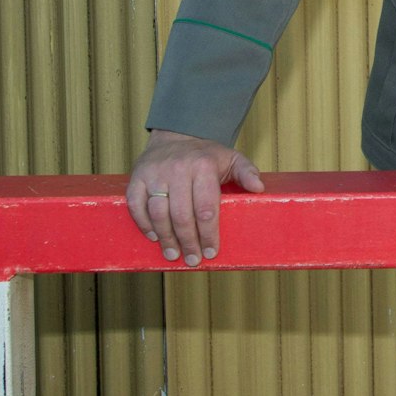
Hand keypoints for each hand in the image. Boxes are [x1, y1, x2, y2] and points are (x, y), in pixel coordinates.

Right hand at [127, 129, 264, 266]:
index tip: (211, 252)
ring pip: (158, 212)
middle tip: (193, 259)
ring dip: (166, 238)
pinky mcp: (137, 177)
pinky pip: (136, 205)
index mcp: (203, 166)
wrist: (176, 136)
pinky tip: (154, 237)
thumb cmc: (206, 155)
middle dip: (188, 242)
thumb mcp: (232, 158)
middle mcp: (178, 169)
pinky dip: (143, 224)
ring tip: (174, 253)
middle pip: (182, 215)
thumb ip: (247, 172)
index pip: (206, 208)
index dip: (208, 234)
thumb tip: (259, 189)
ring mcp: (155, 173)